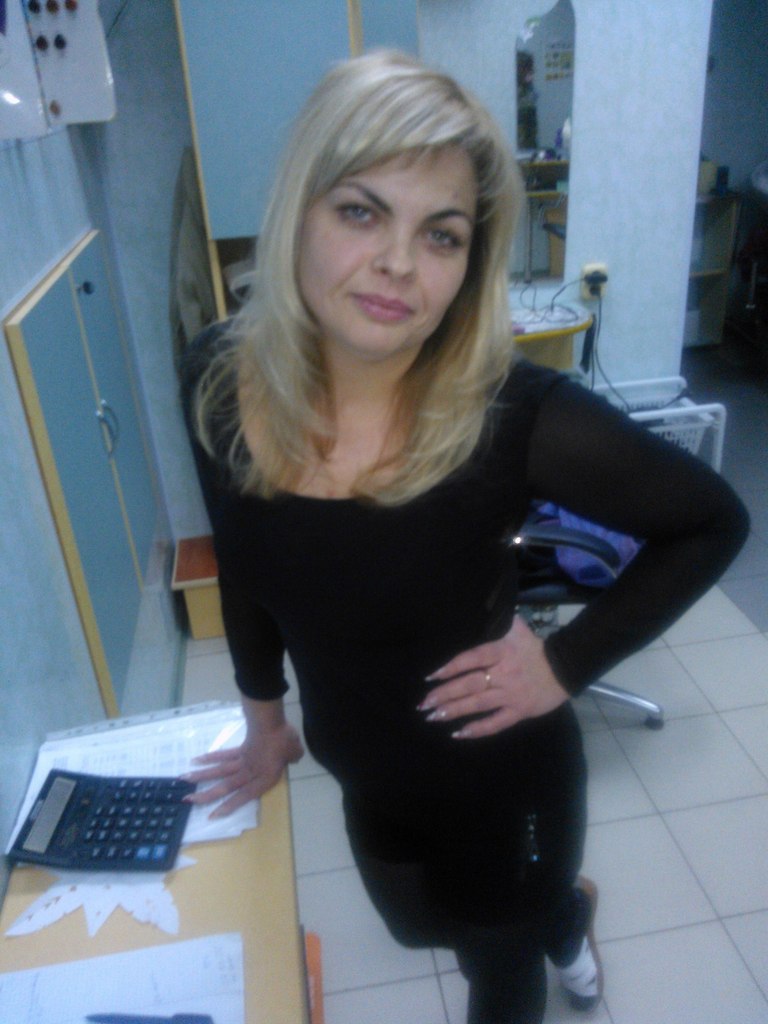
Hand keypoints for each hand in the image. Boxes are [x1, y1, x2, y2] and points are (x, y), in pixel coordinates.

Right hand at [183, 722, 303, 817]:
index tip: (212, 815)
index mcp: (263, 778)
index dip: (229, 806)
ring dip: (201, 776)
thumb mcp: (296, 752)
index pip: (244, 796)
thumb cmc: (284, 739)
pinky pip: (223, 755)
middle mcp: (249, 772)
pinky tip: (196, 760)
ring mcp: (242, 760)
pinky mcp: (239, 748)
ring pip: (219, 771)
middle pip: (225, 786)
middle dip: (206, 795)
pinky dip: (210, 757)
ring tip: (184, 781)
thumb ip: (293, 759)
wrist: (271, 722)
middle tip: (188, 800)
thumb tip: (293, 757)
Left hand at [419, 616, 568, 738]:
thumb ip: (503, 619)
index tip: (431, 676)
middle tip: (424, 703)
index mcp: (501, 652)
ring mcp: (511, 695)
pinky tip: (459, 733)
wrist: (565, 668)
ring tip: (434, 716)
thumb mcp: (519, 630)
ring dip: (455, 711)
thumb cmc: (536, 649)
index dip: (451, 667)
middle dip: (445, 694)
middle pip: (470, 684)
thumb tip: (493, 601)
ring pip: (478, 704)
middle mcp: (503, 674)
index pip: (472, 658)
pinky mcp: (519, 712)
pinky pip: (496, 723)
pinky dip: (477, 730)